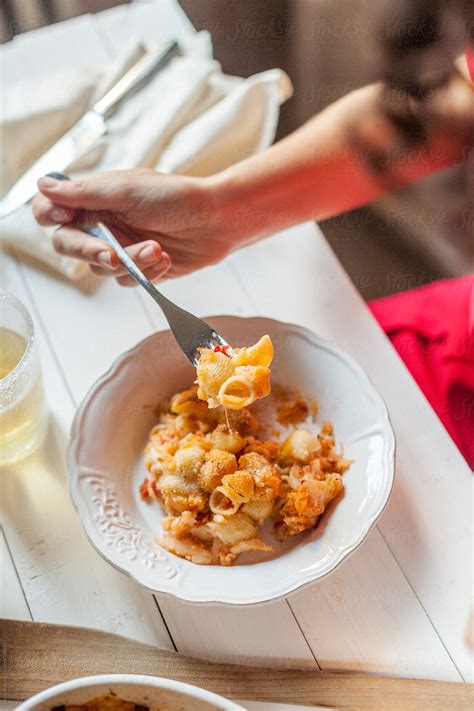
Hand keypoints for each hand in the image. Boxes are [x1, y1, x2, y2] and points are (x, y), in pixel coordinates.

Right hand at [32, 169, 238, 285]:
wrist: (217, 221)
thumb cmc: (176, 197)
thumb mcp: (127, 190)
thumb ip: (83, 192)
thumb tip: (43, 185)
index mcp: (94, 198)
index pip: (51, 209)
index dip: (50, 216)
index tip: (65, 219)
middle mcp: (102, 223)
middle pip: (69, 245)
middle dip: (91, 251)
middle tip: (111, 253)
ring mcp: (120, 247)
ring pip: (101, 268)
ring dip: (129, 262)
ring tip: (157, 249)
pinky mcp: (140, 268)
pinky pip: (126, 281)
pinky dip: (146, 273)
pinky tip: (165, 258)